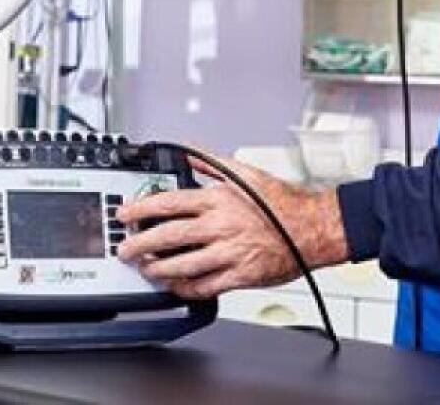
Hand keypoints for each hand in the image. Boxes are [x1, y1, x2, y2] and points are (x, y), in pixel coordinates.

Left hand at [114, 154, 348, 300]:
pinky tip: (176, 286)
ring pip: (184, 264)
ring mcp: (230, 252)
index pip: (169, 202)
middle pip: (169, 236)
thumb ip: (210, 162)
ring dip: (159, 269)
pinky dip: (187, 288)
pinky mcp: (242, 275)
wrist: (314, 229)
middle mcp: (221, 226)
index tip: (125, 214)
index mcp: (218, 200)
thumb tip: (186, 150)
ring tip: (145, 269)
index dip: (141, 208)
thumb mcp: (244, 172)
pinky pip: (207, 286)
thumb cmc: (283, 204)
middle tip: (125, 249)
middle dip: (140, 243)